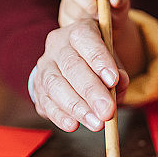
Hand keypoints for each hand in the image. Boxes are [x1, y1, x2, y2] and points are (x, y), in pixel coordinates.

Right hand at [31, 18, 129, 132]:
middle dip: (91, 91)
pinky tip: (73, 125)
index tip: (113, 80)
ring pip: (56, 86)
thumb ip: (119, 74)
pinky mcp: (38, 88)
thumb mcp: (113, 61)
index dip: (99, 60)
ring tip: (96, 124)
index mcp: (79, 31)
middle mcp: (58, 46)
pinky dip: (60, 116)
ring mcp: (44, 67)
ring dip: (77, 108)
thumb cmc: (97, 63)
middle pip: (72, 66)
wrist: (73, 63)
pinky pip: (46, 102)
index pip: (86, 40)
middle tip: (107, 111)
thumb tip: (119, 83)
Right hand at [59, 0, 131, 30]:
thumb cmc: (115, 10)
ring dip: (86, 17)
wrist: (108, 28)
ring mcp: (67, 4)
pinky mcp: (64, 19)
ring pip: (72, 9)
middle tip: (100, 13)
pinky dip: (81, 27)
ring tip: (98, 22)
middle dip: (89, 2)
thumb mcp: (121, 4)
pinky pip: (69, 23)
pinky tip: (90, 29)